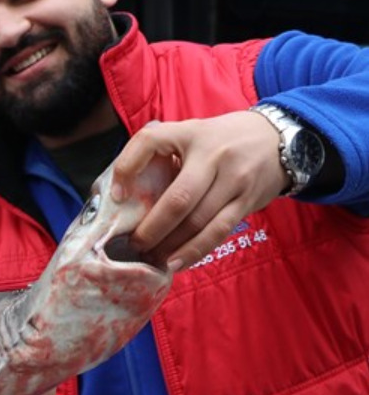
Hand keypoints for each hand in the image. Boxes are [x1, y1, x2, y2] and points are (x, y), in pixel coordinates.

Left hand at [109, 113, 286, 271]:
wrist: (278, 138)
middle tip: (134, 244)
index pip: (150, 141)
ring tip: (152, 258)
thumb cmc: (218, 140)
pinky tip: (177, 261)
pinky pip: (218, 231)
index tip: (116, 195)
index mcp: (189, 133)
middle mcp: (214, 155)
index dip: (127, 166)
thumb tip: (120, 190)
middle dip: (152, 228)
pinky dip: (195, 250)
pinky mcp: (248, 201)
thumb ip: (158, 152)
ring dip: (171, 245)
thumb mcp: (189, 133)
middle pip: (178, 199)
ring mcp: (235, 180)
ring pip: (199, 221)